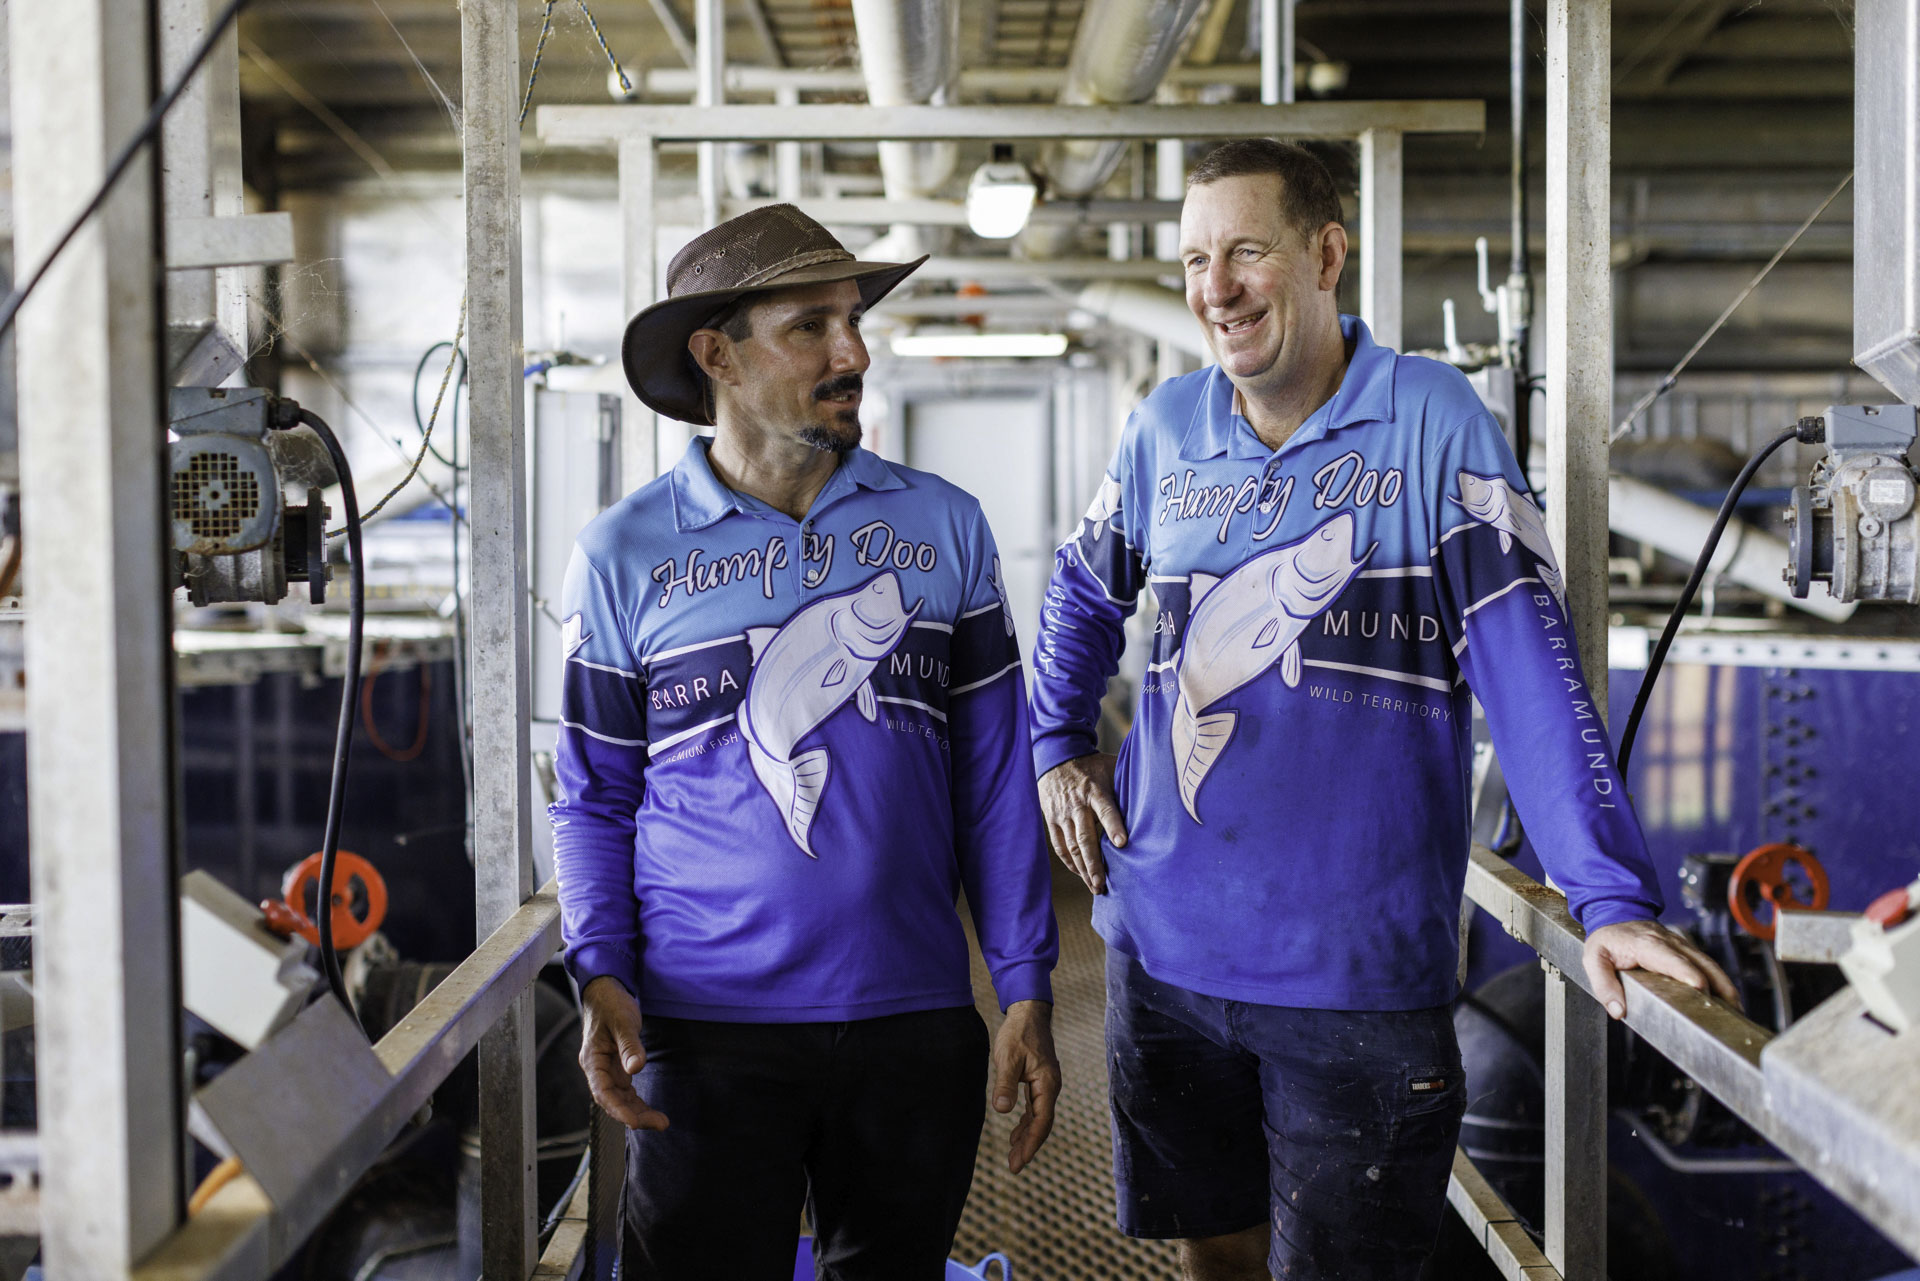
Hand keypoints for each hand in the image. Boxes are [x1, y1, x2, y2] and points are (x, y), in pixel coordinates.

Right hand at [579, 976, 669, 1130]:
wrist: (605, 993)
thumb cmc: (610, 1005)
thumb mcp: (623, 1022)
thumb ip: (630, 1046)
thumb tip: (636, 1068)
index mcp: (592, 1060)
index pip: (603, 1092)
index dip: (618, 1110)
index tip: (635, 1122)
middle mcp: (597, 1069)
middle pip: (613, 1101)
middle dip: (634, 1116)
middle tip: (660, 1123)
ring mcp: (606, 1070)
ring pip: (620, 1098)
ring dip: (638, 1111)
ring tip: (660, 1122)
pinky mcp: (616, 1067)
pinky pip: (625, 1091)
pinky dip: (636, 1102)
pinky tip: (649, 1111)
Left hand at [991, 1000, 1060, 1173]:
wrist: (1028, 1014)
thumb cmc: (1018, 1034)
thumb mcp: (1008, 1058)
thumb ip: (1006, 1083)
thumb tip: (1003, 1110)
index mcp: (1047, 1083)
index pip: (1041, 1120)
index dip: (1031, 1142)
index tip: (1020, 1161)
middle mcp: (1050, 1087)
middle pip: (1042, 1123)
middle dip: (1029, 1145)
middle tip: (1014, 1166)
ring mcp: (1046, 1085)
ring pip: (1039, 1117)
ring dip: (1027, 1136)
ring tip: (1014, 1156)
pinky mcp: (1039, 1081)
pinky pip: (1035, 1108)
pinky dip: (1026, 1122)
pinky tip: (1016, 1133)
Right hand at [1038, 753, 1124, 893]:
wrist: (1056, 759)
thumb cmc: (1092, 766)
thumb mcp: (1111, 767)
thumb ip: (1126, 784)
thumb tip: (1155, 797)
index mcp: (1095, 790)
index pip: (1106, 810)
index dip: (1113, 826)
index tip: (1122, 843)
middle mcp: (1077, 805)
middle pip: (1084, 837)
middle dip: (1093, 862)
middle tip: (1102, 883)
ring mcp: (1062, 814)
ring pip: (1071, 846)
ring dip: (1083, 869)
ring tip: (1094, 887)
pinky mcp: (1051, 821)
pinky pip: (1059, 846)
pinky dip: (1070, 862)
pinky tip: (1081, 874)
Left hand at [1583, 919, 1740, 1019]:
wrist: (1614, 912)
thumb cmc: (1607, 938)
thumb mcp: (1594, 959)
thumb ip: (1604, 985)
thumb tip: (1618, 1010)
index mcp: (1648, 945)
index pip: (1674, 960)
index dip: (1690, 976)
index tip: (1702, 991)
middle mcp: (1671, 943)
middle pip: (1702, 964)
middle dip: (1718, 987)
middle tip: (1729, 1012)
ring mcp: (1682, 946)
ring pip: (1711, 965)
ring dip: (1726, 987)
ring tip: (1737, 1012)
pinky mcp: (1687, 951)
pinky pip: (1708, 966)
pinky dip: (1722, 982)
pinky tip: (1729, 1000)